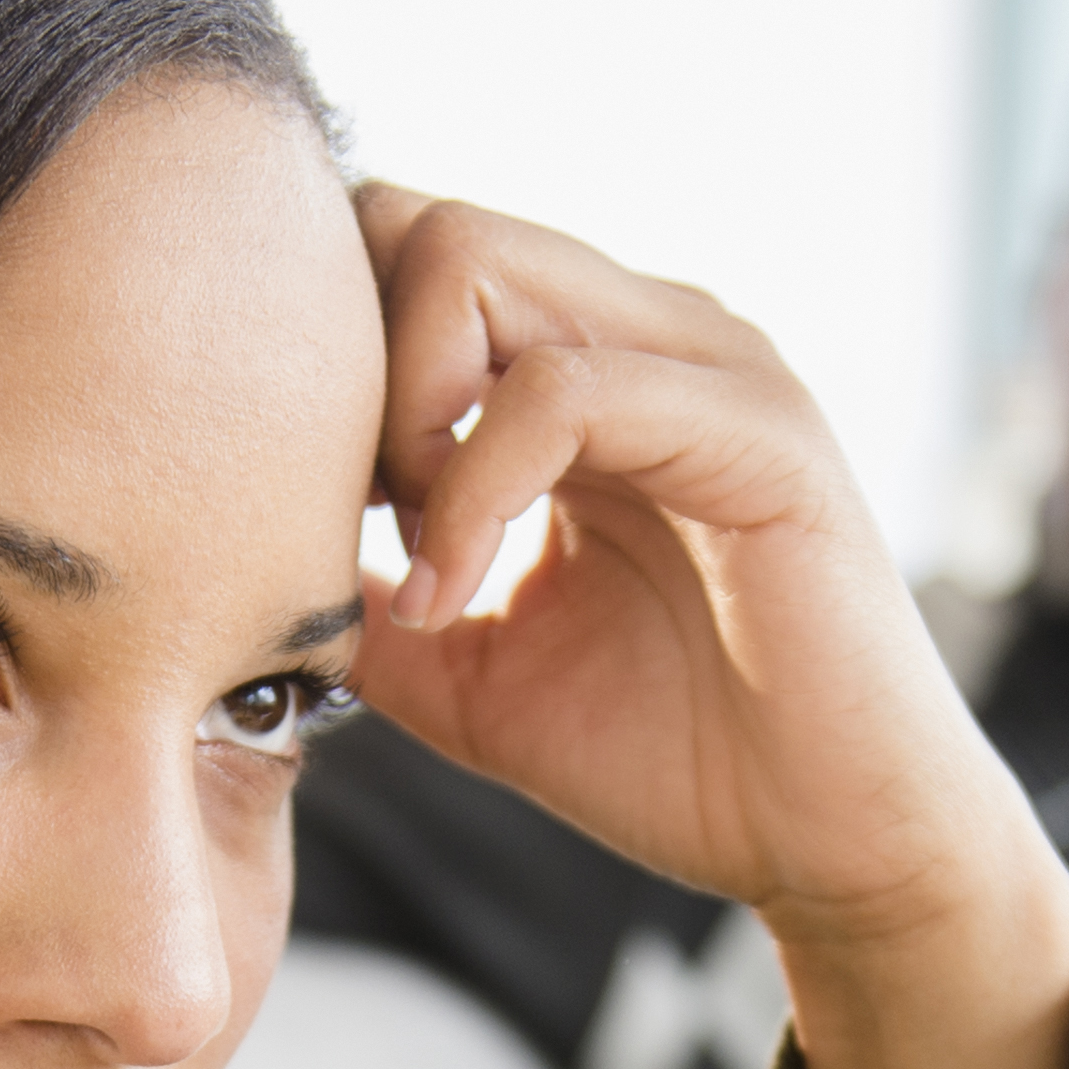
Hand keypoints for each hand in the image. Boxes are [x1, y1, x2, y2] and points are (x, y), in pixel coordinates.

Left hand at [342, 186, 1068, 1068]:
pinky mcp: (759, 430)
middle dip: (344, 366)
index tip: (313, 509)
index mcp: (589, 368)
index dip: (325, 358)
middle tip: (354, 524)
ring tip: (413, 565)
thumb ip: (359, 595)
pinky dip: (473, 485)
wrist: (836, 847)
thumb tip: (231, 565)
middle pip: (418, 222)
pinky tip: (448, 587)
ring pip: (474, 261)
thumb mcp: (464, 671)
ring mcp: (711, 363)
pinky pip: (565, 385)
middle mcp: (651, 331)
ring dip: (398, 412)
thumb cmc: (679, 760)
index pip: (408, 251)